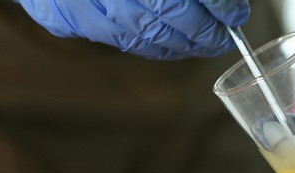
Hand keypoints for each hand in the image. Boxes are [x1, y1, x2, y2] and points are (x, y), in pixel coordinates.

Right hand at [18, 0, 248, 59]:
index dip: (219, 5)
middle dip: (202, 31)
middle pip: (167, 14)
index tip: (234, 15)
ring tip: (199, 44)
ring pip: (140, 34)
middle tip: (222, 37)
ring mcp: (79, 0)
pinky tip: (163, 46)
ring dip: (177, 45)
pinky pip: (111, 38)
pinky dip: (143, 45)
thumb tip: (225, 2)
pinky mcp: (59, 14)